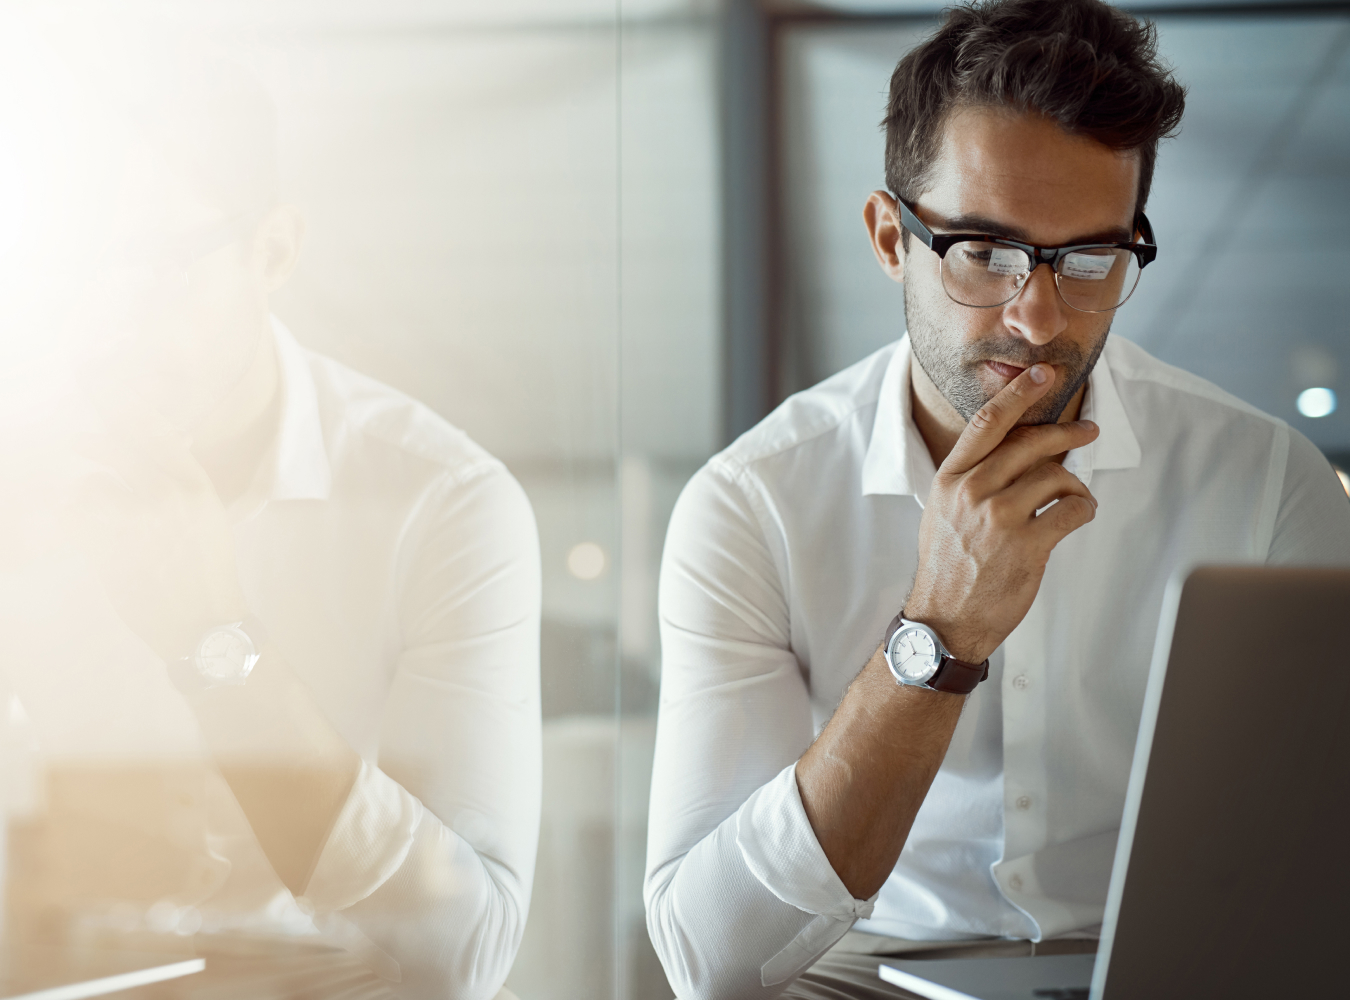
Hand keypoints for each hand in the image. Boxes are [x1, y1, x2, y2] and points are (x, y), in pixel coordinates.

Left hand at [61, 395, 246, 663]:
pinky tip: (94, 537)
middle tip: (77, 440)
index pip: (158, 433)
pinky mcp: (107, 543)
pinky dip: (79, 522)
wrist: (202, 624)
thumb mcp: (211, 520)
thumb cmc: (207, 575)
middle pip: (118, 447)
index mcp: (198, 488)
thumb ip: (185, 485)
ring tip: (105, 520)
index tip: (113, 395)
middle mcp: (167, 494)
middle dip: (94, 441)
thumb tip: (155, 454)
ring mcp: (135, 517)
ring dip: (92, 496)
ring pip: (93, 483)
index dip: (131, 411)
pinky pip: (78, 515)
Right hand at [905, 363, 1099, 663]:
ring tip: (1074, 498)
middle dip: (1067, 432)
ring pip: (1056, 476)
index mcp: (950, 479)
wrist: (945, 619)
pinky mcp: (1027, 545)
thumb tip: (1016, 449)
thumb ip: (972, 478)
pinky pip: (1072, 509)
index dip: (1019, 393)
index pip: (987, 422)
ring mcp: (1000, 517)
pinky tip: (1077, 516)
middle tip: (1087, 431)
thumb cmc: (947, 566)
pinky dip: (1083, 509)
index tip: (1042, 374)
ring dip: (1074, 485)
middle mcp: (973, 491)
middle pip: (1031, 443)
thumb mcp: (943, 511)